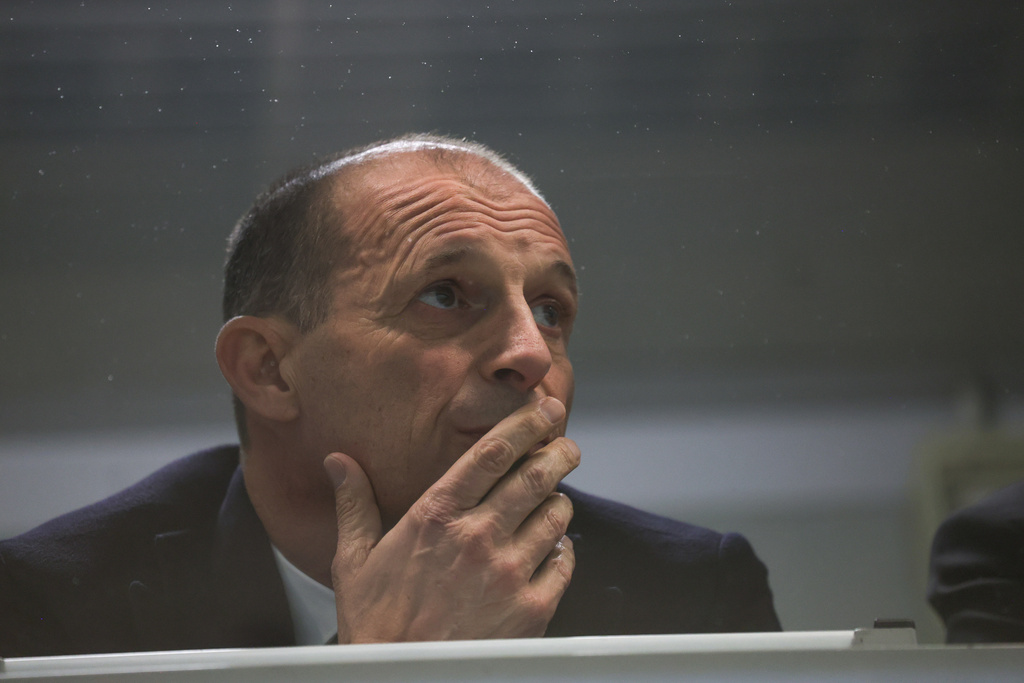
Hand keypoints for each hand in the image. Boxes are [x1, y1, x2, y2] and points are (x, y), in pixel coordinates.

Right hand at [323, 397, 578, 642]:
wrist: (403, 680)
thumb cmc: (378, 626)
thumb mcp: (355, 561)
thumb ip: (355, 505)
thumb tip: (338, 462)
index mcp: (437, 517)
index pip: (491, 453)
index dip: (525, 423)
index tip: (544, 407)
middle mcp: (477, 537)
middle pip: (535, 475)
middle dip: (558, 453)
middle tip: (566, 447)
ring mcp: (509, 572)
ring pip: (555, 516)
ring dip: (559, 502)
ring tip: (552, 502)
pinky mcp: (532, 608)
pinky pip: (564, 562)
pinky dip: (563, 550)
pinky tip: (551, 550)